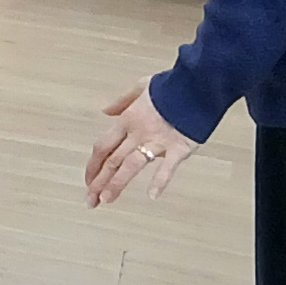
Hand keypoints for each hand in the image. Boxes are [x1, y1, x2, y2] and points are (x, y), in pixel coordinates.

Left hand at [83, 84, 201, 205]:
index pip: (103, 146)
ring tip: (106, 200)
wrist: (197, 84)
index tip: (88, 181)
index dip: (93, 165)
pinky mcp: (179, 148)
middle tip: (90, 201)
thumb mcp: (140, 86)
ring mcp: (158, 141)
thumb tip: (105, 110)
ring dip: (117, 184)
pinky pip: (168, 167)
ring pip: (131, 165)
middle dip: (99, 182)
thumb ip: (121, 101)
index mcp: (127, 120)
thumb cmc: (170, 86)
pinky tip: (152, 195)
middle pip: (113, 160)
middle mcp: (138, 133)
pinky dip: (160, 181)